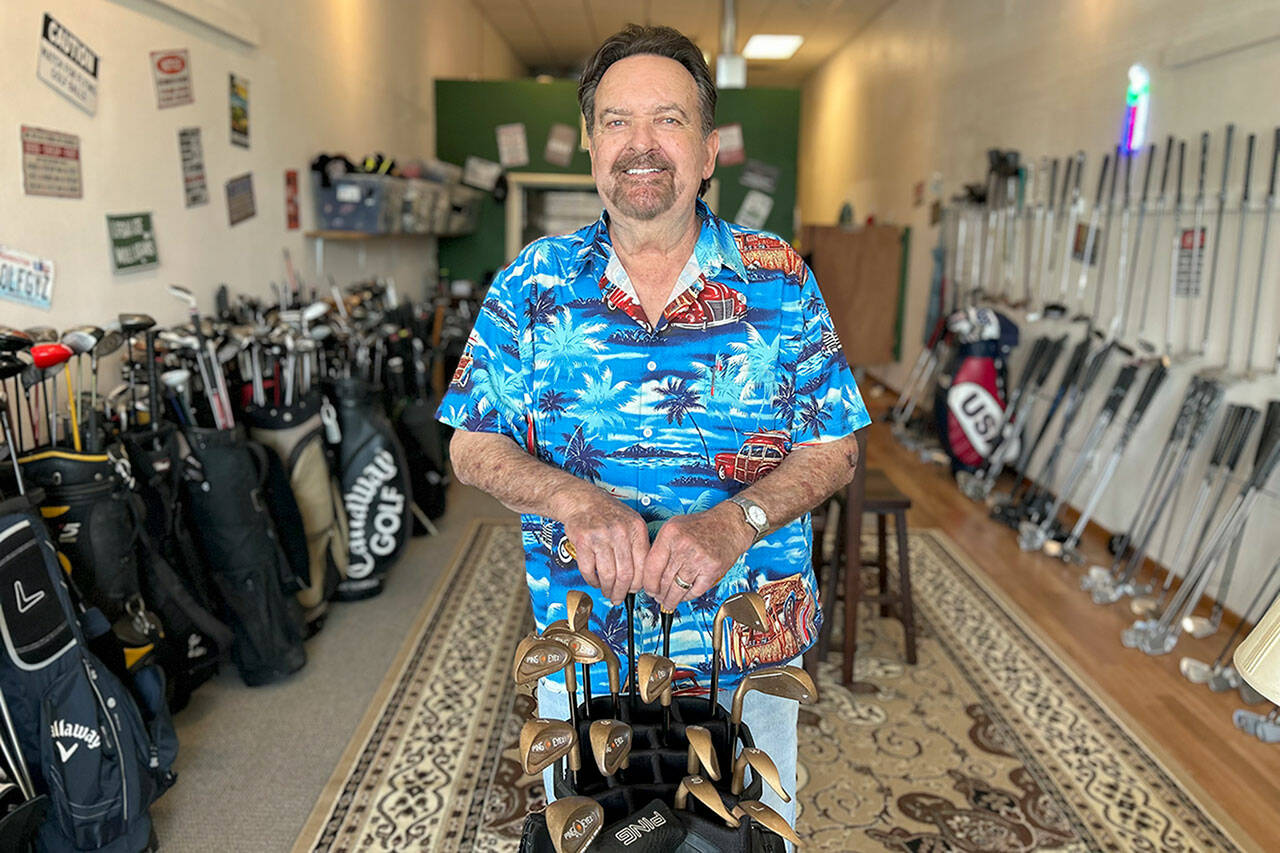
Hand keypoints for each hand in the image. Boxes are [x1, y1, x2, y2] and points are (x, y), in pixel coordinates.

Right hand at [559, 490, 650, 604]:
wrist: (582, 500)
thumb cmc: (608, 514)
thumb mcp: (631, 523)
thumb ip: (638, 547)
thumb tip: (642, 578)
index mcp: (636, 528)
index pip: (643, 565)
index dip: (639, 584)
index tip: (635, 590)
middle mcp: (620, 531)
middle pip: (625, 574)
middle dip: (622, 591)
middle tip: (618, 597)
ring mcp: (600, 535)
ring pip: (608, 575)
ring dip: (607, 589)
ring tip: (607, 591)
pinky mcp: (582, 540)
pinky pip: (588, 570)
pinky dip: (592, 580)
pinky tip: (595, 581)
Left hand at [642, 504, 755, 610]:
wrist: (729, 525)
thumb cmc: (702, 526)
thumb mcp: (675, 527)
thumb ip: (661, 547)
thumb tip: (648, 572)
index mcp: (670, 533)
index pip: (651, 566)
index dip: (647, 583)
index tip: (648, 588)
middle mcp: (684, 545)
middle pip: (664, 580)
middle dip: (658, 593)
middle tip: (657, 597)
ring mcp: (699, 559)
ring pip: (678, 589)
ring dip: (671, 600)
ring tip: (668, 602)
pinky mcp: (712, 570)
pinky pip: (695, 591)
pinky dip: (687, 597)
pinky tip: (683, 597)